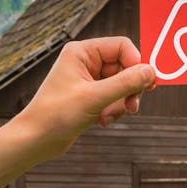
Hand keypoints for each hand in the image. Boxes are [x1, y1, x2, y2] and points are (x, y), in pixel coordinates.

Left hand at [18, 37, 155, 159]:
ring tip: (108, 117)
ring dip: (121, 103)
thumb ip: (125, 83)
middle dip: (130, 88)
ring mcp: (89, 80)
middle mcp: (87, 62)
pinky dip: (114, 110)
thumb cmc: (56, 115)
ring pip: (123, 84)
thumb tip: (151, 71)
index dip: (137, 63)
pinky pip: (116, 98)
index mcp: (82, 52)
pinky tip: (102, 121)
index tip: (146, 83)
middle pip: (126, 66)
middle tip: (132, 106)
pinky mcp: (92, 96)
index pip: (122, 46)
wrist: (35, 141)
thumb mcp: (94, 98)